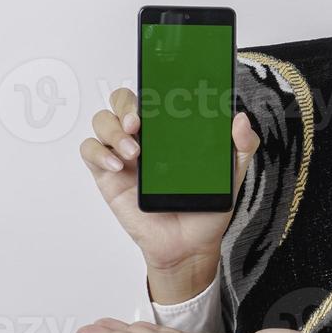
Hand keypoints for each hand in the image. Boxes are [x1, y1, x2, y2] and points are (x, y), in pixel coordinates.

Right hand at [79, 87, 259, 295]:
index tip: (156, 95)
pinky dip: (99, 153)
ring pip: (102, 122)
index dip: (148, 87)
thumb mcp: (232, 174)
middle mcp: (144, 136)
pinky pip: (89, 151)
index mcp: (169, 130)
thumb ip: (242, 146)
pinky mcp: (108, 175)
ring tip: (133, 152)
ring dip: (113, 130)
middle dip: (125, 105)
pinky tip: (119, 167)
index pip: (152, 94)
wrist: (190, 245)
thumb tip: (241, 119)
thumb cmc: (206, 207)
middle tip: (139, 123)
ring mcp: (123, 154)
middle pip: (120, 101)